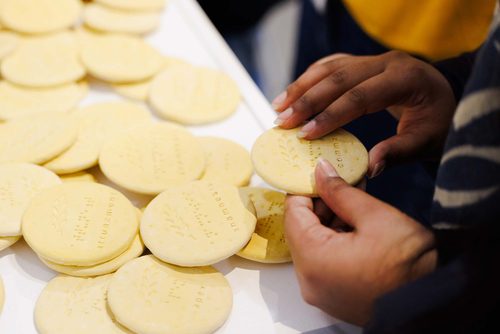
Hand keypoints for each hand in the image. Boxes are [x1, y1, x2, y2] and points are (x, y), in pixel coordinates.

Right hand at [272, 51, 455, 176]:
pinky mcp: (364, 63)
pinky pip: (332, 65)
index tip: (305, 135)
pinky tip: (293, 92)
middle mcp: (387, 62)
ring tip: (279, 107)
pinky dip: (310, 78)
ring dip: (301, 87)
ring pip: (330, 67)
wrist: (447, 98)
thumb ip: (398, 152)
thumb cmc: (440, 121)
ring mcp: (374, 59)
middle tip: (283, 122)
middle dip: (306, 101)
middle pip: (338, 77)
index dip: (329, 115)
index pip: (360, 96)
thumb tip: (370, 168)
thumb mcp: (427, 141)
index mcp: (405, 78)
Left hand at [284, 159, 436, 324]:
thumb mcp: (375, 216)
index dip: (303, 189)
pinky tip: (355, 225)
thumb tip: (321, 171)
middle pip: (301, 231)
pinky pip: (323, 263)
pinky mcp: (334, 298)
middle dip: (319, 204)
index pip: (292, 214)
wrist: (436, 302)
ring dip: (328, 222)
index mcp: (314, 260)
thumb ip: (340, 191)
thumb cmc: (412, 264)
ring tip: (352, 201)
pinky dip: (334, 243)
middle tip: (339, 184)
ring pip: (313, 246)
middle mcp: (310, 281)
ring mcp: (321, 293)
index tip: (316, 174)